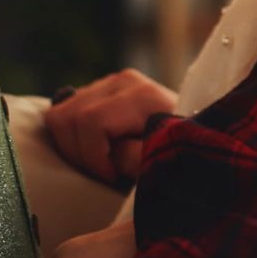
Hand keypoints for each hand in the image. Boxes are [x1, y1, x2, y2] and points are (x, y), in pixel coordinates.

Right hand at [47, 69, 178, 185]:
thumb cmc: (180, 155)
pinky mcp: (102, 90)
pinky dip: (73, 134)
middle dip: (79, 152)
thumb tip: (108, 151)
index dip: (93, 156)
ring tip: (101, 161)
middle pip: (68, 116)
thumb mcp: (160, 163)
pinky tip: (96, 148)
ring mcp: (111, 82)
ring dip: (74, 143)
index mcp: (141, 95)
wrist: (195, 140)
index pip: (90, 121)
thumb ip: (132, 157)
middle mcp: (123, 81)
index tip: (111, 176)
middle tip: (104, 171)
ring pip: (61, 112)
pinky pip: (66, 109)